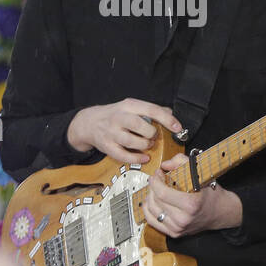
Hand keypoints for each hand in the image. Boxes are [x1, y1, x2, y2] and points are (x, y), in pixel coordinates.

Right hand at [67, 98, 182, 164]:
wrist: (88, 122)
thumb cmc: (115, 115)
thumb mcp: (132, 107)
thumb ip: (151, 110)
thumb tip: (170, 114)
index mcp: (128, 106)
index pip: (151, 110)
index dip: (167, 119)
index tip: (177, 127)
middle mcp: (119, 118)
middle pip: (140, 126)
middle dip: (152, 133)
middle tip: (153, 136)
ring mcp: (111, 132)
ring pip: (133, 142)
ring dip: (145, 145)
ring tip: (147, 144)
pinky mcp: (106, 146)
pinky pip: (124, 156)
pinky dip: (136, 159)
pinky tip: (144, 157)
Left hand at [143, 154, 242, 237]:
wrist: (222, 212)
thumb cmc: (212, 194)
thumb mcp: (201, 174)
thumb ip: (182, 163)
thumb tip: (165, 165)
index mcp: (191, 204)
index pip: (162, 193)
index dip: (156, 181)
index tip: (158, 174)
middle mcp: (183, 219)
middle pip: (155, 200)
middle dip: (153, 187)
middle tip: (157, 180)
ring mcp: (178, 228)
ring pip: (150, 210)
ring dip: (149, 197)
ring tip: (155, 190)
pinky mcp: (174, 233)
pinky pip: (151, 221)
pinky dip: (148, 210)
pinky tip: (153, 202)